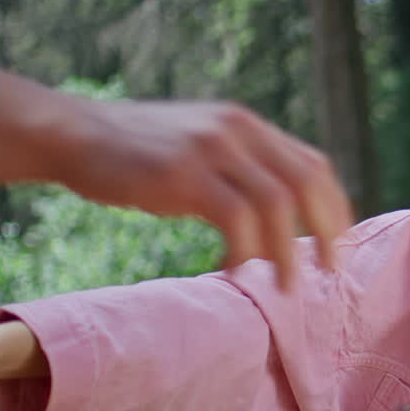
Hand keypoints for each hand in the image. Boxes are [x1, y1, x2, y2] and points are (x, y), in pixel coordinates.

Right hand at [64, 100, 354, 289]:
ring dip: (287, 252)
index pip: (313, 164)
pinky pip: (235, 218)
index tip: (337, 246)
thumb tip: (281, 219)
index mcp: (247, 125)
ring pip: (276, 203)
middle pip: (307, 181)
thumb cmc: (136, 154)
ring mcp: (210, 147)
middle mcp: (237, 129)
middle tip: (330, 272)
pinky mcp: (182, 172)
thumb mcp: (200, 147)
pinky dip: (244, 250)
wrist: (72, 133)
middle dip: (327, 231)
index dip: (335, 208)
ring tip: (285, 285)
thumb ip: (241, 169)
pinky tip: (232, 270)